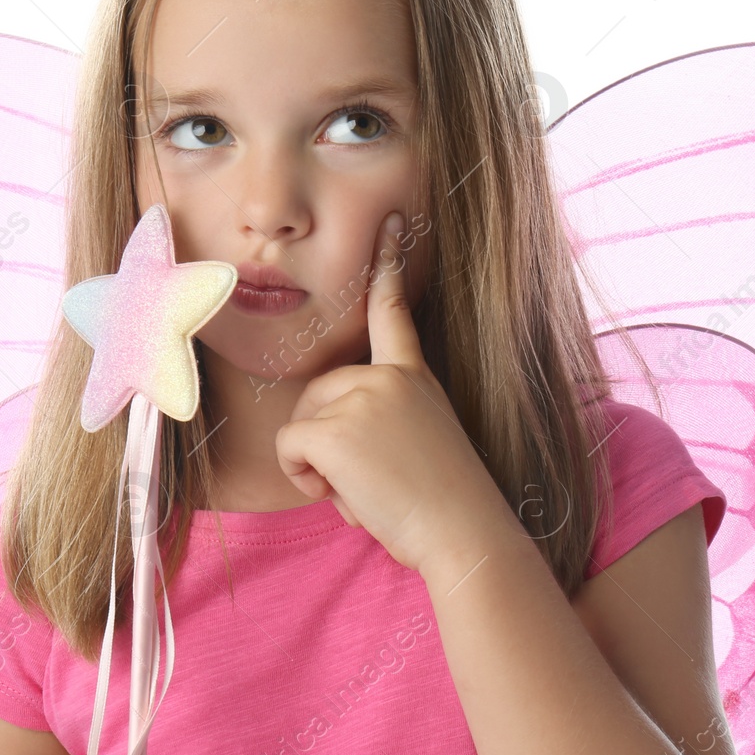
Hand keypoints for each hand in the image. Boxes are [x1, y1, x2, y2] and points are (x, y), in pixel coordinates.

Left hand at [275, 211, 503, 574]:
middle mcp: (388, 376)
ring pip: (300, 421)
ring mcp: (362, 398)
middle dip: (323, 437)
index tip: (392, 221)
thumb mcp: (422, 442)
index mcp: (413, 376)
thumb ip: (383, 419)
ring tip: (367, 488)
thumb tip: (334, 435)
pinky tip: (346, 493)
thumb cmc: (445, 506)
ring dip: (317, 463)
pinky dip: (305, 477)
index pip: (393, 312)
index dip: (389, 266)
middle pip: (317, 391)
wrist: (465, 532)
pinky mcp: (335, 428)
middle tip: (371, 477)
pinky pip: (290, 447)